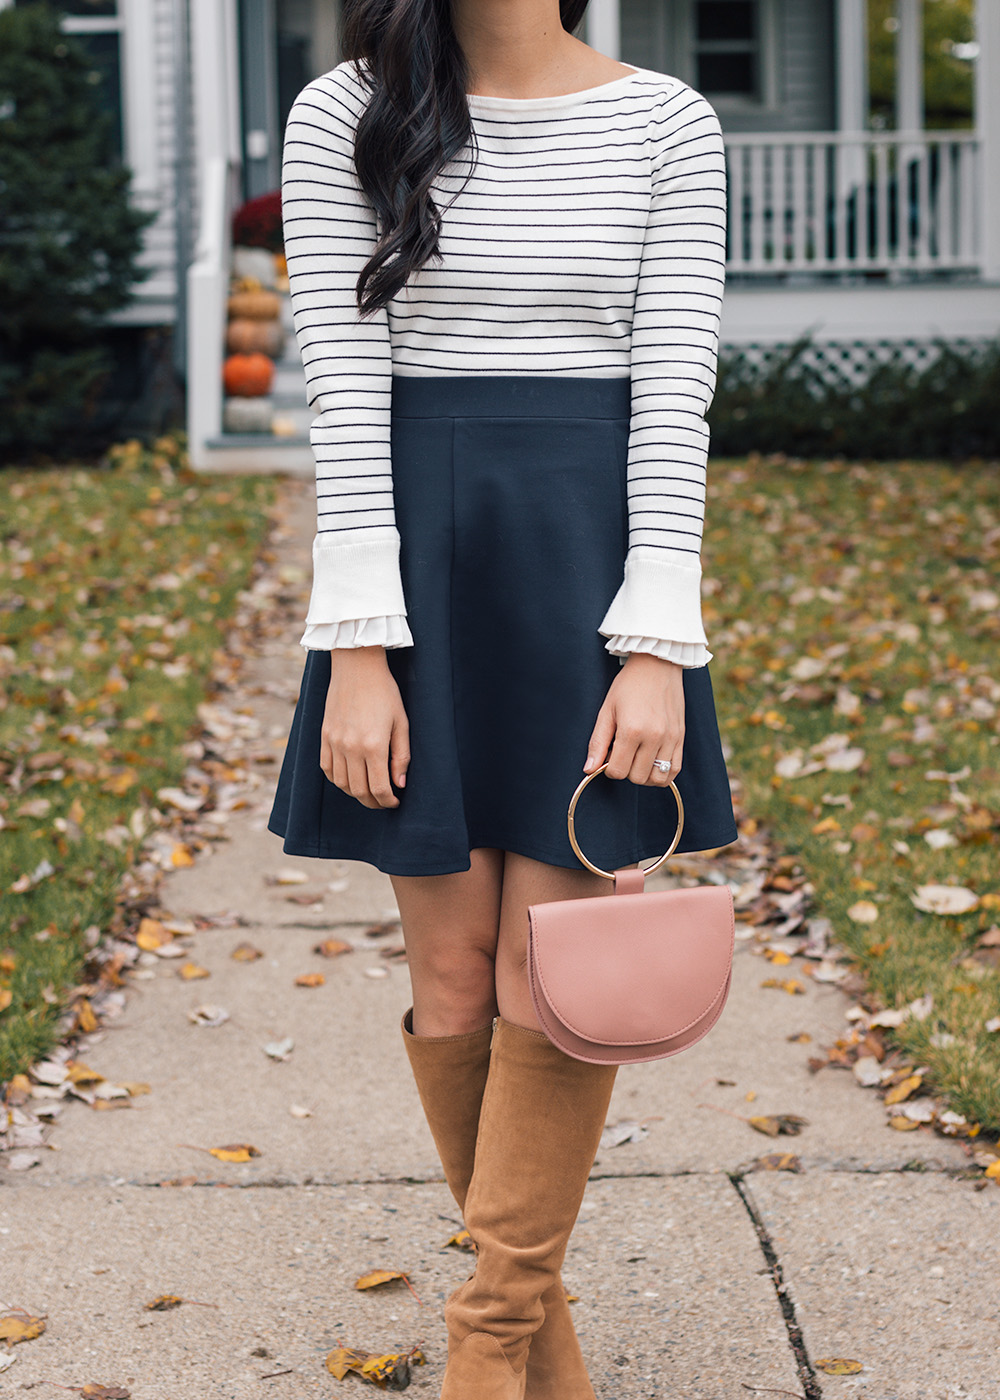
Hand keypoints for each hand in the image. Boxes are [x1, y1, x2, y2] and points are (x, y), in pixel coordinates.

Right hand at [321, 647, 409, 808]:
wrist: (357, 668)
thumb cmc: (384, 693)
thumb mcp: (402, 723)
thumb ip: (401, 755)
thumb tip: (400, 784)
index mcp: (374, 746)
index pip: (379, 788)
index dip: (388, 802)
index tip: (395, 802)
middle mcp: (351, 748)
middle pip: (359, 791)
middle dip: (373, 802)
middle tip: (383, 801)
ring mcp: (334, 743)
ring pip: (341, 784)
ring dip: (355, 793)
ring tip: (368, 791)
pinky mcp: (324, 736)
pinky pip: (327, 768)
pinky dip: (337, 780)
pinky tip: (349, 778)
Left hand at [583, 652, 683, 786]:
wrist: (657, 665)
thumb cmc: (628, 685)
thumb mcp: (607, 710)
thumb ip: (598, 742)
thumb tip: (589, 769)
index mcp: (632, 730)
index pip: (617, 771)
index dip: (608, 768)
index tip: (608, 755)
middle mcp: (654, 737)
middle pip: (636, 777)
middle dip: (625, 770)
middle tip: (622, 752)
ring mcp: (671, 738)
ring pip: (657, 779)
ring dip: (644, 775)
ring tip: (637, 759)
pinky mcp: (681, 737)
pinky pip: (675, 770)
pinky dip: (662, 773)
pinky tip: (651, 762)